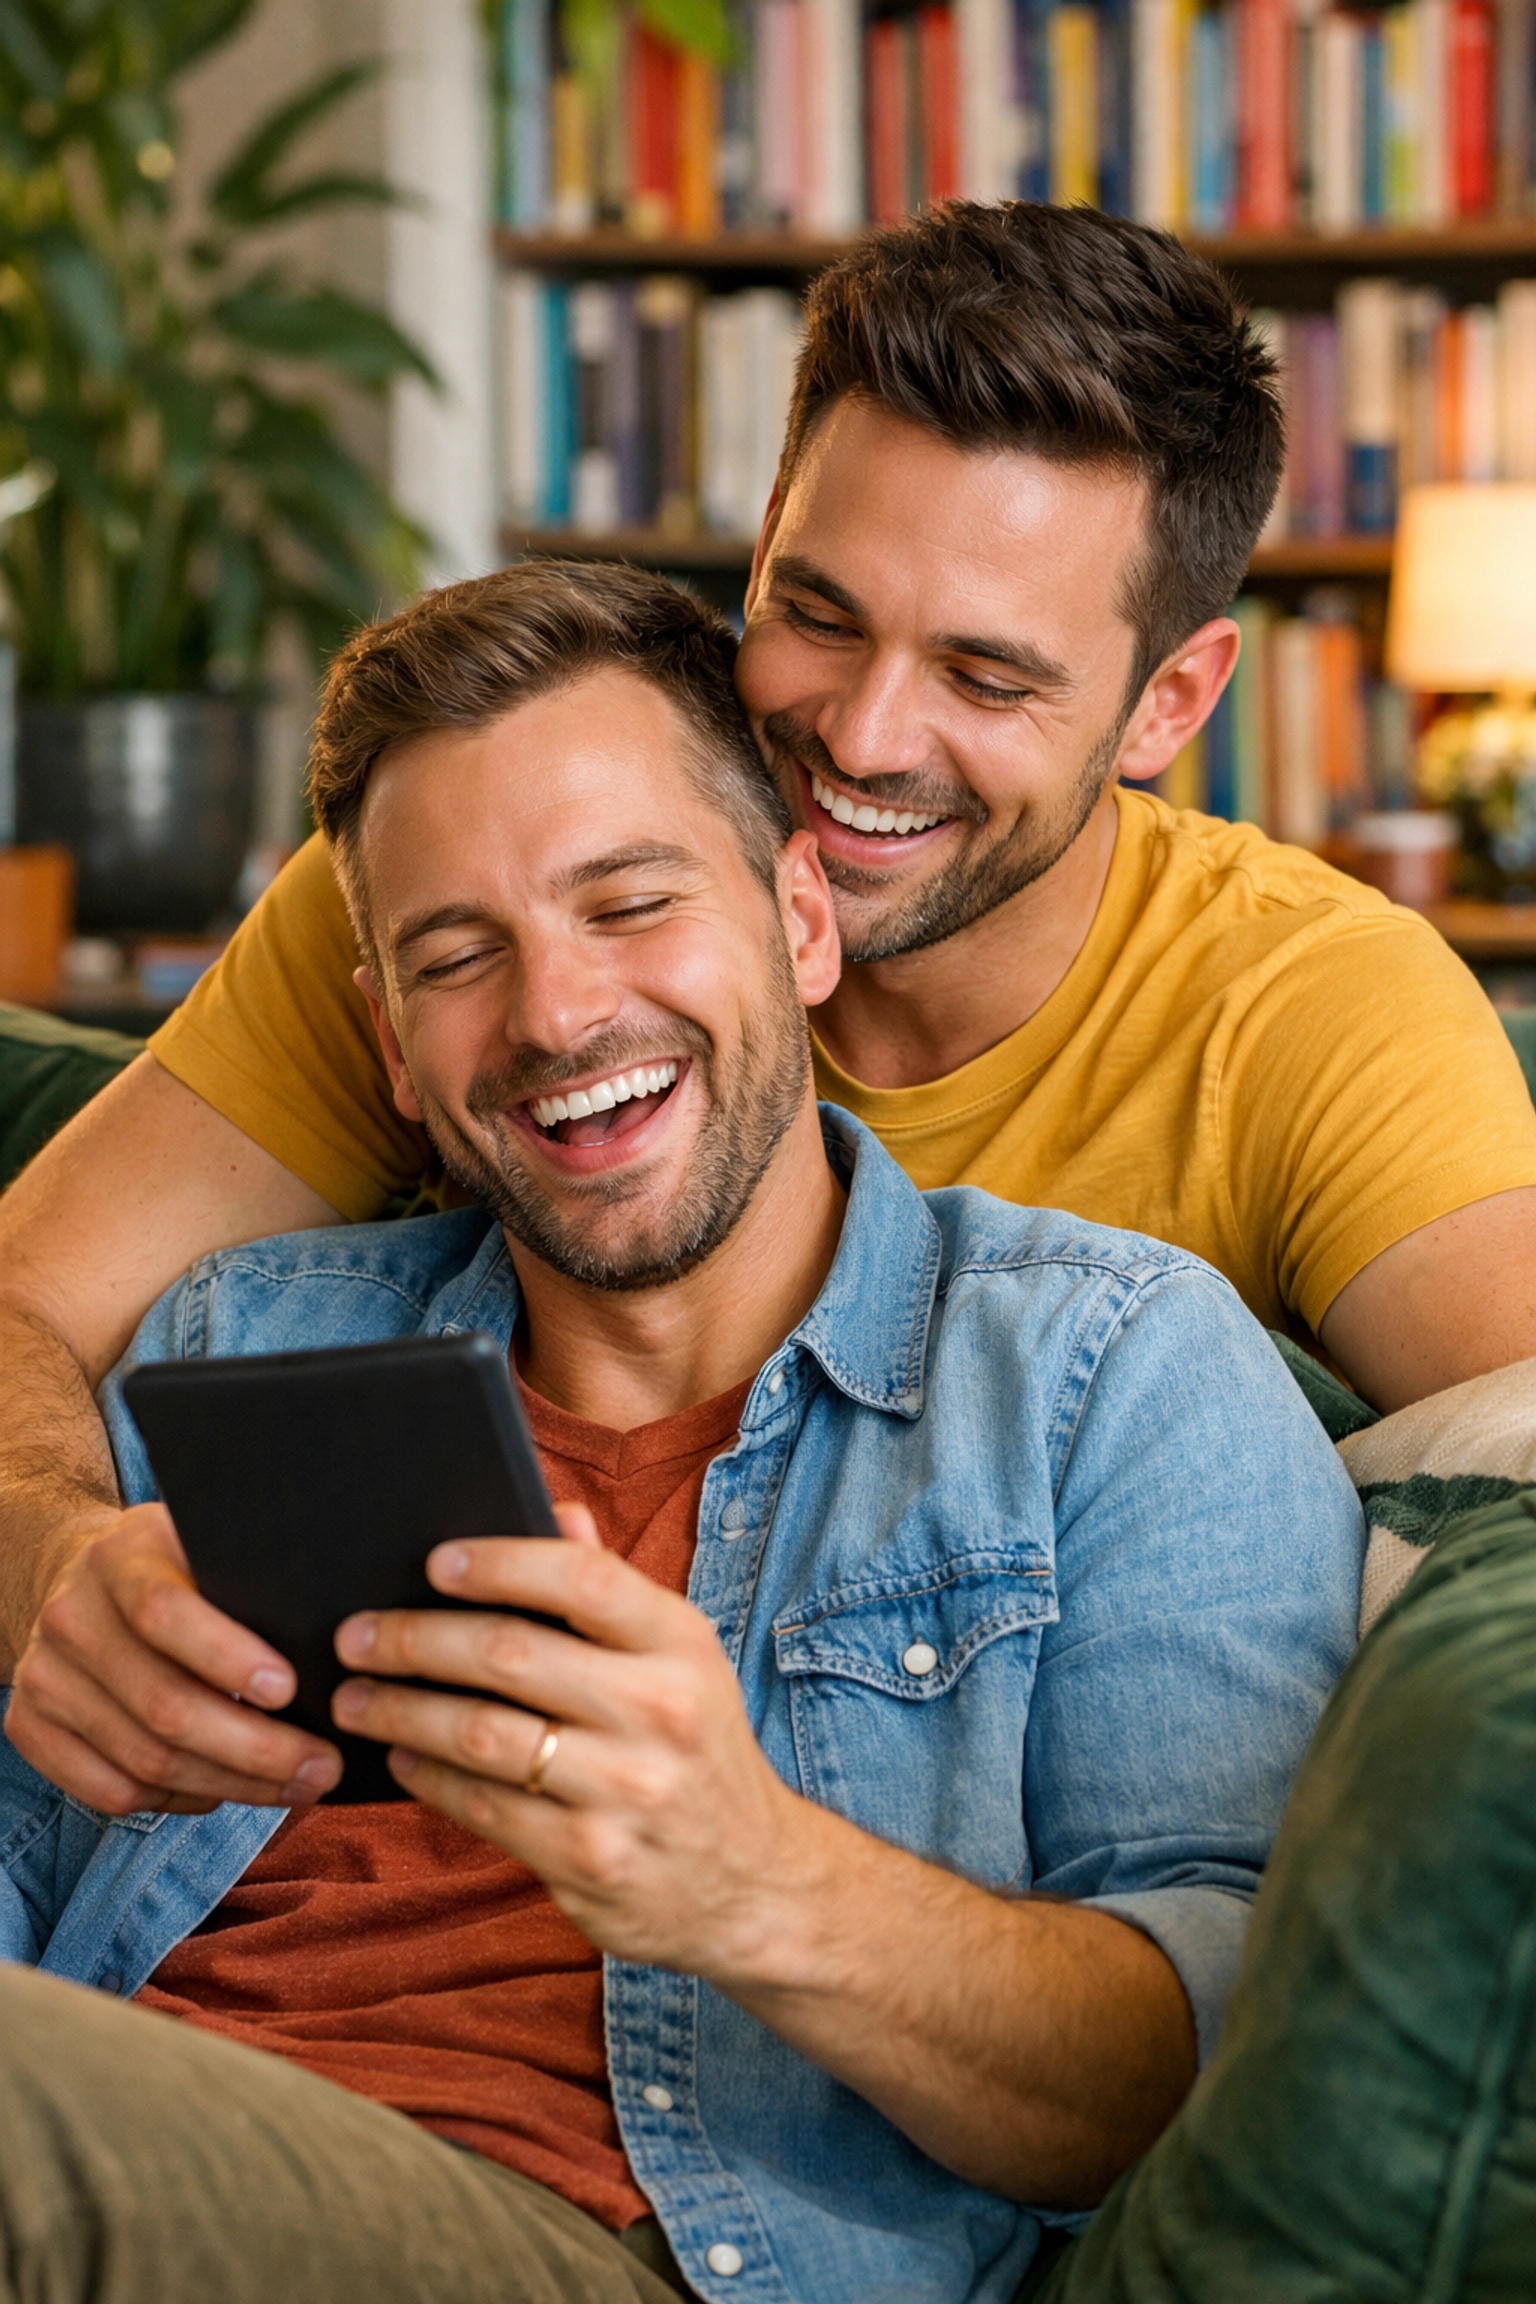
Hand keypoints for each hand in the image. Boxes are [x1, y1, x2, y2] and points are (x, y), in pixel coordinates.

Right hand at [5, 1502, 341, 1813]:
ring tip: (295, 1786)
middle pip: (164, 1706)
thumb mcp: (206, 1542)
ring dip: (231, 1786)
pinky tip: (224, 1790)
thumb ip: (250, 1572)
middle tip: (323, 1766)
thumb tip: (341, 1633)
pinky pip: (111, 1791)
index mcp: (119, 1558)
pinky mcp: (30, 1729)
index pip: (164, 1612)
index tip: (290, 1690)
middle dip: (256, 1749)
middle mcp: (71, 1619)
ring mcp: (44, 1679)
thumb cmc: (173, 1565)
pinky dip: (177, 1802)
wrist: (75, 1579)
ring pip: (145, 1761)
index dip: (228, 1656)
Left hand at [331, 1503, 814, 1978]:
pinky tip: (402, 1757)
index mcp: (681, 1644)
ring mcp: (626, 1792)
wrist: (757, 1885)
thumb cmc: (697, 1750)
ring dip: (401, 1711)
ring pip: (481, 1735)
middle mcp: (660, 1711)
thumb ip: (614, 1590)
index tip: (435, 1561)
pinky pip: (484, 1808)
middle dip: (414, 1639)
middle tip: (356, 1636)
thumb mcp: (682, 1663)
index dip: (500, 1562)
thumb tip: (554, 1511)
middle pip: (510, 1655)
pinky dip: (428, 1778)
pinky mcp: (591, 1860)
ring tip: (355, 1698)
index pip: (583, 1578)